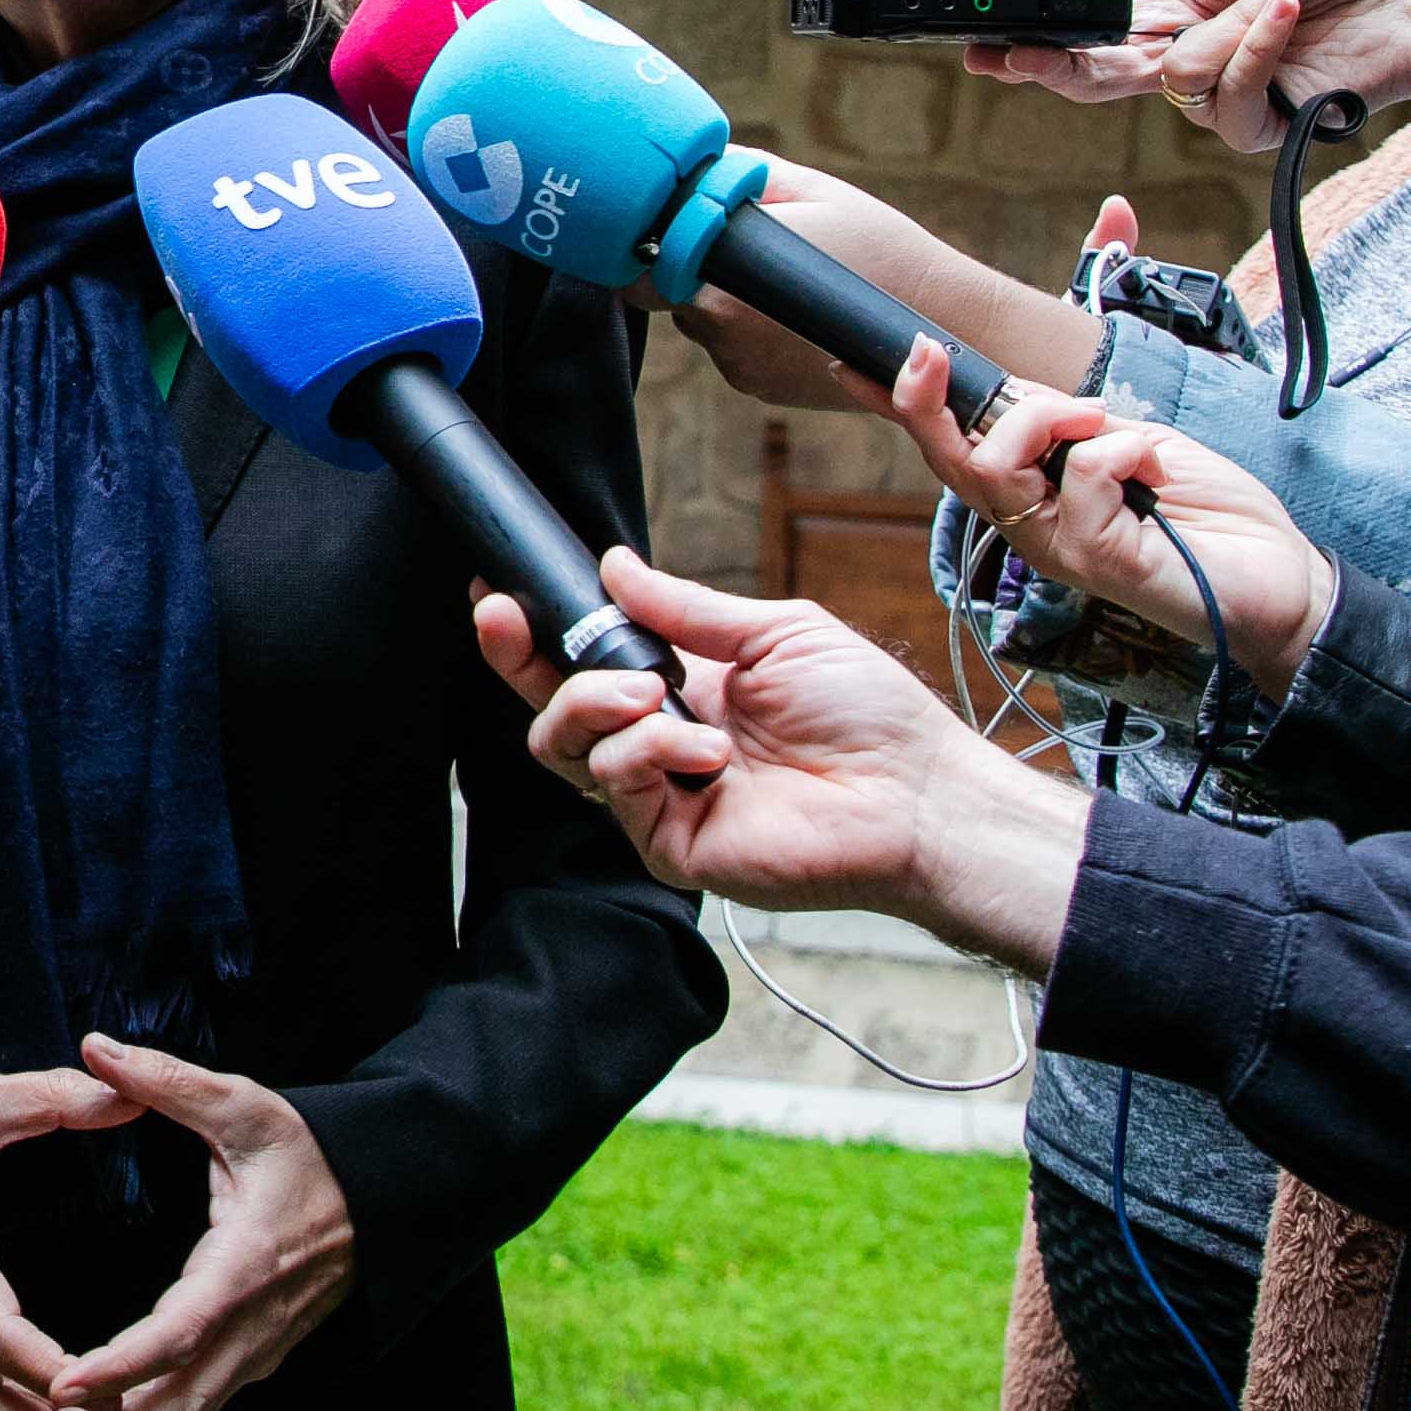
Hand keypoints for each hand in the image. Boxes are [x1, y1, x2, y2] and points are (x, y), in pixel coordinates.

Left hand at [34, 1035, 353, 1410]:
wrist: (385, 1199)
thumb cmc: (308, 1150)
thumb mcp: (245, 1107)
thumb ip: (168, 1083)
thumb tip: (94, 1048)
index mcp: (246, 1265)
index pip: (181, 1332)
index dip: (123, 1365)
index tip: (64, 1383)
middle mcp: (253, 1324)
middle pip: (180, 1403)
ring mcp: (258, 1350)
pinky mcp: (254, 1359)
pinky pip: (199, 1409)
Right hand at [474, 548, 1089, 974]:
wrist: (916, 791)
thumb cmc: (868, 714)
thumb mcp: (774, 632)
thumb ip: (686, 609)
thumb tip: (613, 567)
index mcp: (683, 691)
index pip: (585, 665)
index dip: (532, 638)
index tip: (493, 596)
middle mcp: (661, 743)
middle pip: (553, 710)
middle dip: (528, 665)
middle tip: (522, 627)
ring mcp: (661, 796)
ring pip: (565, 749)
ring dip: (600, 706)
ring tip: (660, 696)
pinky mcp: (669, 842)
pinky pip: (616, 787)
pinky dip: (648, 753)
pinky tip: (704, 750)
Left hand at [664, 155, 1103, 401]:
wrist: (938, 325)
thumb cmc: (879, 248)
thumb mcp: (813, 191)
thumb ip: (743, 175)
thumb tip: (694, 165)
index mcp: (726, 276)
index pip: (639, 271)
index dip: (643, 248)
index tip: (665, 227)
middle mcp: (722, 330)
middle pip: (670, 293)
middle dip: (694, 266)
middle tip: (745, 246)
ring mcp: (739, 367)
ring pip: (703, 322)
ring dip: (724, 299)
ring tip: (782, 280)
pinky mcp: (759, 389)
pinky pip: (732, 350)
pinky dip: (749, 331)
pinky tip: (795, 314)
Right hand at [884, 340, 1334, 693]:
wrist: (1280, 578)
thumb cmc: (1206, 511)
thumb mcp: (1126, 438)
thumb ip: (1070, 420)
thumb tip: (1021, 392)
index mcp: (1032, 489)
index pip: (948, 442)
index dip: (895, 404)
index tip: (844, 361)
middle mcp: (1030, 522)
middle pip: (947, 458)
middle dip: (924, 398)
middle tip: (928, 349)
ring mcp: (1058, 547)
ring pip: (995, 468)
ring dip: (1043, 419)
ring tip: (1096, 416)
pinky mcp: (1097, 563)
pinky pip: (1081, 480)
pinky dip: (1121, 450)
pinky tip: (1153, 465)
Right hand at [964, 0, 1410, 150]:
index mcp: (1173, 18)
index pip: (1090, 40)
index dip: (1040, 44)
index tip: (988, 43)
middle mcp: (1187, 62)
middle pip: (1097, 80)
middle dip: (1051, 67)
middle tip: (1009, 56)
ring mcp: (1223, 97)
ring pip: (1176, 79)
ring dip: (1229, 28)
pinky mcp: (1262, 124)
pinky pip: (1229, 97)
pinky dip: (1259, 49)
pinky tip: (1288, 15)